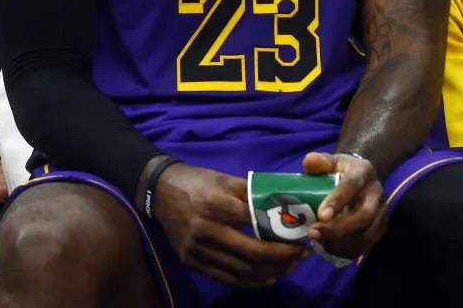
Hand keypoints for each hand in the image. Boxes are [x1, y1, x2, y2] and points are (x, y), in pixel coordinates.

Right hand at [154, 161, 307, 287]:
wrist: (160, 191)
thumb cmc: (198, 182)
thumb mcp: (226, 180)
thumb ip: (253, 193)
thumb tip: (284, 203)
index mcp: (218, 204)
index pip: (257, 223)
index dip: (283, 232)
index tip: (302, 234)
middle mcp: (206, 229)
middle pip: (251, 252)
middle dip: (281, 257)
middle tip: (301, 255)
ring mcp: (197, 249)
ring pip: (240, 269)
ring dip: (269, 272)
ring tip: (288, 267)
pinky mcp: (191, 261)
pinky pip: (224, 277)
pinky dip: (249, 281)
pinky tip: (266, 278)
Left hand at [303, 152, 386, 259]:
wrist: (363, 179)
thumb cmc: (342, 171)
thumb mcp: (331, 161)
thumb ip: (319, 161)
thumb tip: (309, 162)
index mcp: (364, 172)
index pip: (353, 185)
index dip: (338, 200)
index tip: (321, 215)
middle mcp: (377, 193)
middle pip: (364, 215)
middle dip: (338, 228)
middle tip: (314, 233)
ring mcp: (382, 213)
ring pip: (366, 234)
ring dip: (341, 242)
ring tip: (319, 242)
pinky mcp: (381, 228)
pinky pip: (366, 245)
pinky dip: (347, 250)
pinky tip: (330, 248)